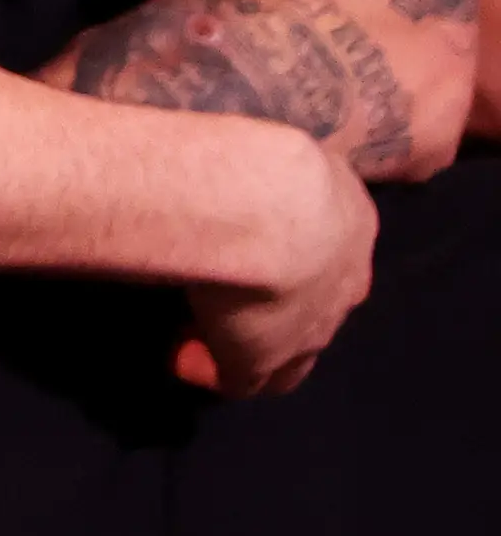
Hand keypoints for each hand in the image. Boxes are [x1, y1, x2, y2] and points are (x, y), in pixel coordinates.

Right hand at [177, 135, 375, 397]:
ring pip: (289, 356)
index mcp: (353, 221)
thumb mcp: (280, 153)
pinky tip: (182, 358)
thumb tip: (237, 166)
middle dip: (277, 310)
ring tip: (195, 336)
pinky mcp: (263, 361)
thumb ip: (270, 169)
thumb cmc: (264, 160)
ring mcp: (309, 330)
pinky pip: (242, 382)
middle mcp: (345, 282)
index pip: (335, 252)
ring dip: (244, 345)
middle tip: (228, 299)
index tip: (247, 248)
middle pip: (319, 310)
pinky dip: (212, 371)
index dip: (293, 255)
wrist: (263, 206)